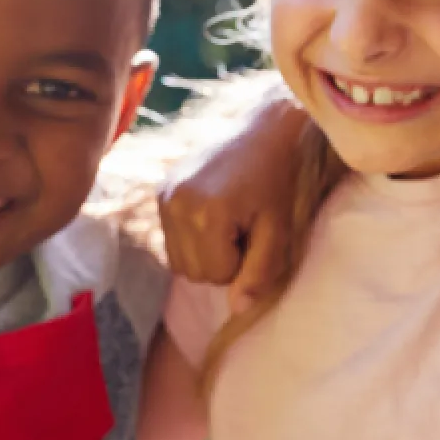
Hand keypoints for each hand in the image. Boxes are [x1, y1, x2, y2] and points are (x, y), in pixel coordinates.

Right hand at [157, 92, 304, 309]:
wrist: (264, 129)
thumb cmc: (279, 180)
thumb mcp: (279, 229)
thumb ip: (260, 271)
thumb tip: (237, 310)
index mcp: (205, 214)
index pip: (215, 275)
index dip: (242, 264)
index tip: (257, 233)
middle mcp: (175, 205)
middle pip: (193, 271)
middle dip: (222, 262)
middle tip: (246, 228)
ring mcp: (163, 196)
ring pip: (179, 261)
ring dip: (206, 253)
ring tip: (232, 222)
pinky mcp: (161, 191)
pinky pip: (172, 240)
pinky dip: (194, 238)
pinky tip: (215, 215)